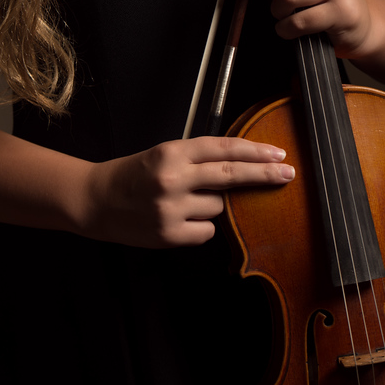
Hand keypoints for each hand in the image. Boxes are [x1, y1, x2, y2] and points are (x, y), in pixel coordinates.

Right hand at [81, 136, 293, 248]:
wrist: (96, 200)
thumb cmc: (134, 175)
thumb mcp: (163, 155)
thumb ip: (197, 159)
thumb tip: (240, 168)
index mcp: (172, 152)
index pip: (222, 148)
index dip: (253, 151)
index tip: (278, 154)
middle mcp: (173, 178)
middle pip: (230, 174)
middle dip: (263, 174)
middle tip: (288, 173)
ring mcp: (171, 208)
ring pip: (218, 207)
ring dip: (211, 204)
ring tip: (182, 201)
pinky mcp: (170, 235)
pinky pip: (206, 231)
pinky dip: (200, 226)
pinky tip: (179, 219)